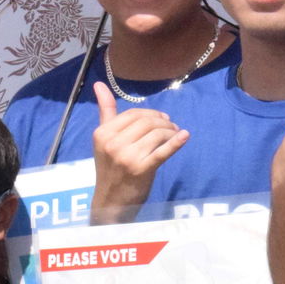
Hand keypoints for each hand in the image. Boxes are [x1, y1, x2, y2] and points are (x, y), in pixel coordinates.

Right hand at [90, 81, 188, 221]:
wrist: (111, 200)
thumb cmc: (110, 167)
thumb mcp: (104, 139)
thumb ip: (105, 111)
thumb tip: (99, 84)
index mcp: (103, 133)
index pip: (134, 114)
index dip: (152, 114)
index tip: (162, 119)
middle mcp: (113, 143)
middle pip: (147, 122)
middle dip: (163, 122)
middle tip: (171, 126)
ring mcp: (128, 156)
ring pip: (157, 134)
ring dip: (171, 132)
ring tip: (175, 135)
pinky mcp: (143, 169)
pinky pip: (163, 151)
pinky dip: (176, 142)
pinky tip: (185, 136)